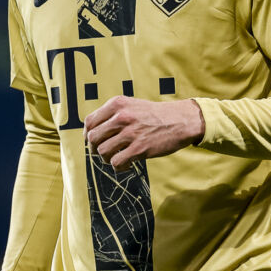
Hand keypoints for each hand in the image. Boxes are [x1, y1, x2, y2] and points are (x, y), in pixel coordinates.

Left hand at [85, 96, 204, 168]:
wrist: (182, 120)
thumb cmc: (155, 115)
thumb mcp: (132, 106)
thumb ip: (113, 115)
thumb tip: (91, 133)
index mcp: (118, 104)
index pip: (89, 122)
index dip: (88, 135)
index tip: (95, 141)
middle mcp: (122, 116)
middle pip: (93, 138)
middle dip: (95, 149)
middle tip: (106, 152)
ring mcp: (130, 133)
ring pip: (102, 152)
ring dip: (108, 159)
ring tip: (119, 157)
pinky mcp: (140, 148)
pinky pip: (116, 162)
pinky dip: (119, 166)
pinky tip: (128, 163)